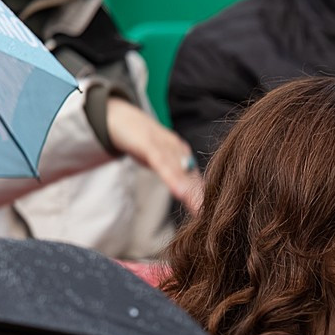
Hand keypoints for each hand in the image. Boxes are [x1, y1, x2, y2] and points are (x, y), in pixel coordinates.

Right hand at [105, 97, 204, 212]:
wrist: (118, 117)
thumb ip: (172, 172)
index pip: (195, 180)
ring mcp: (164, 145)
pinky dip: (171, 177)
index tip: (216, 216)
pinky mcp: (148, 143)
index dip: (204, 197)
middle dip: (202, 197)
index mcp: (181, 155)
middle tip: (215, 218)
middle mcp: (177, 149)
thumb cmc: (140, 142)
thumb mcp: (158, 160)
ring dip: (191, 191)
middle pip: (191, 177)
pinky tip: (180, 193)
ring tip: (201, 209)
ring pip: (179, 171)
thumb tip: (186, 192)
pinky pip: (162, 162)